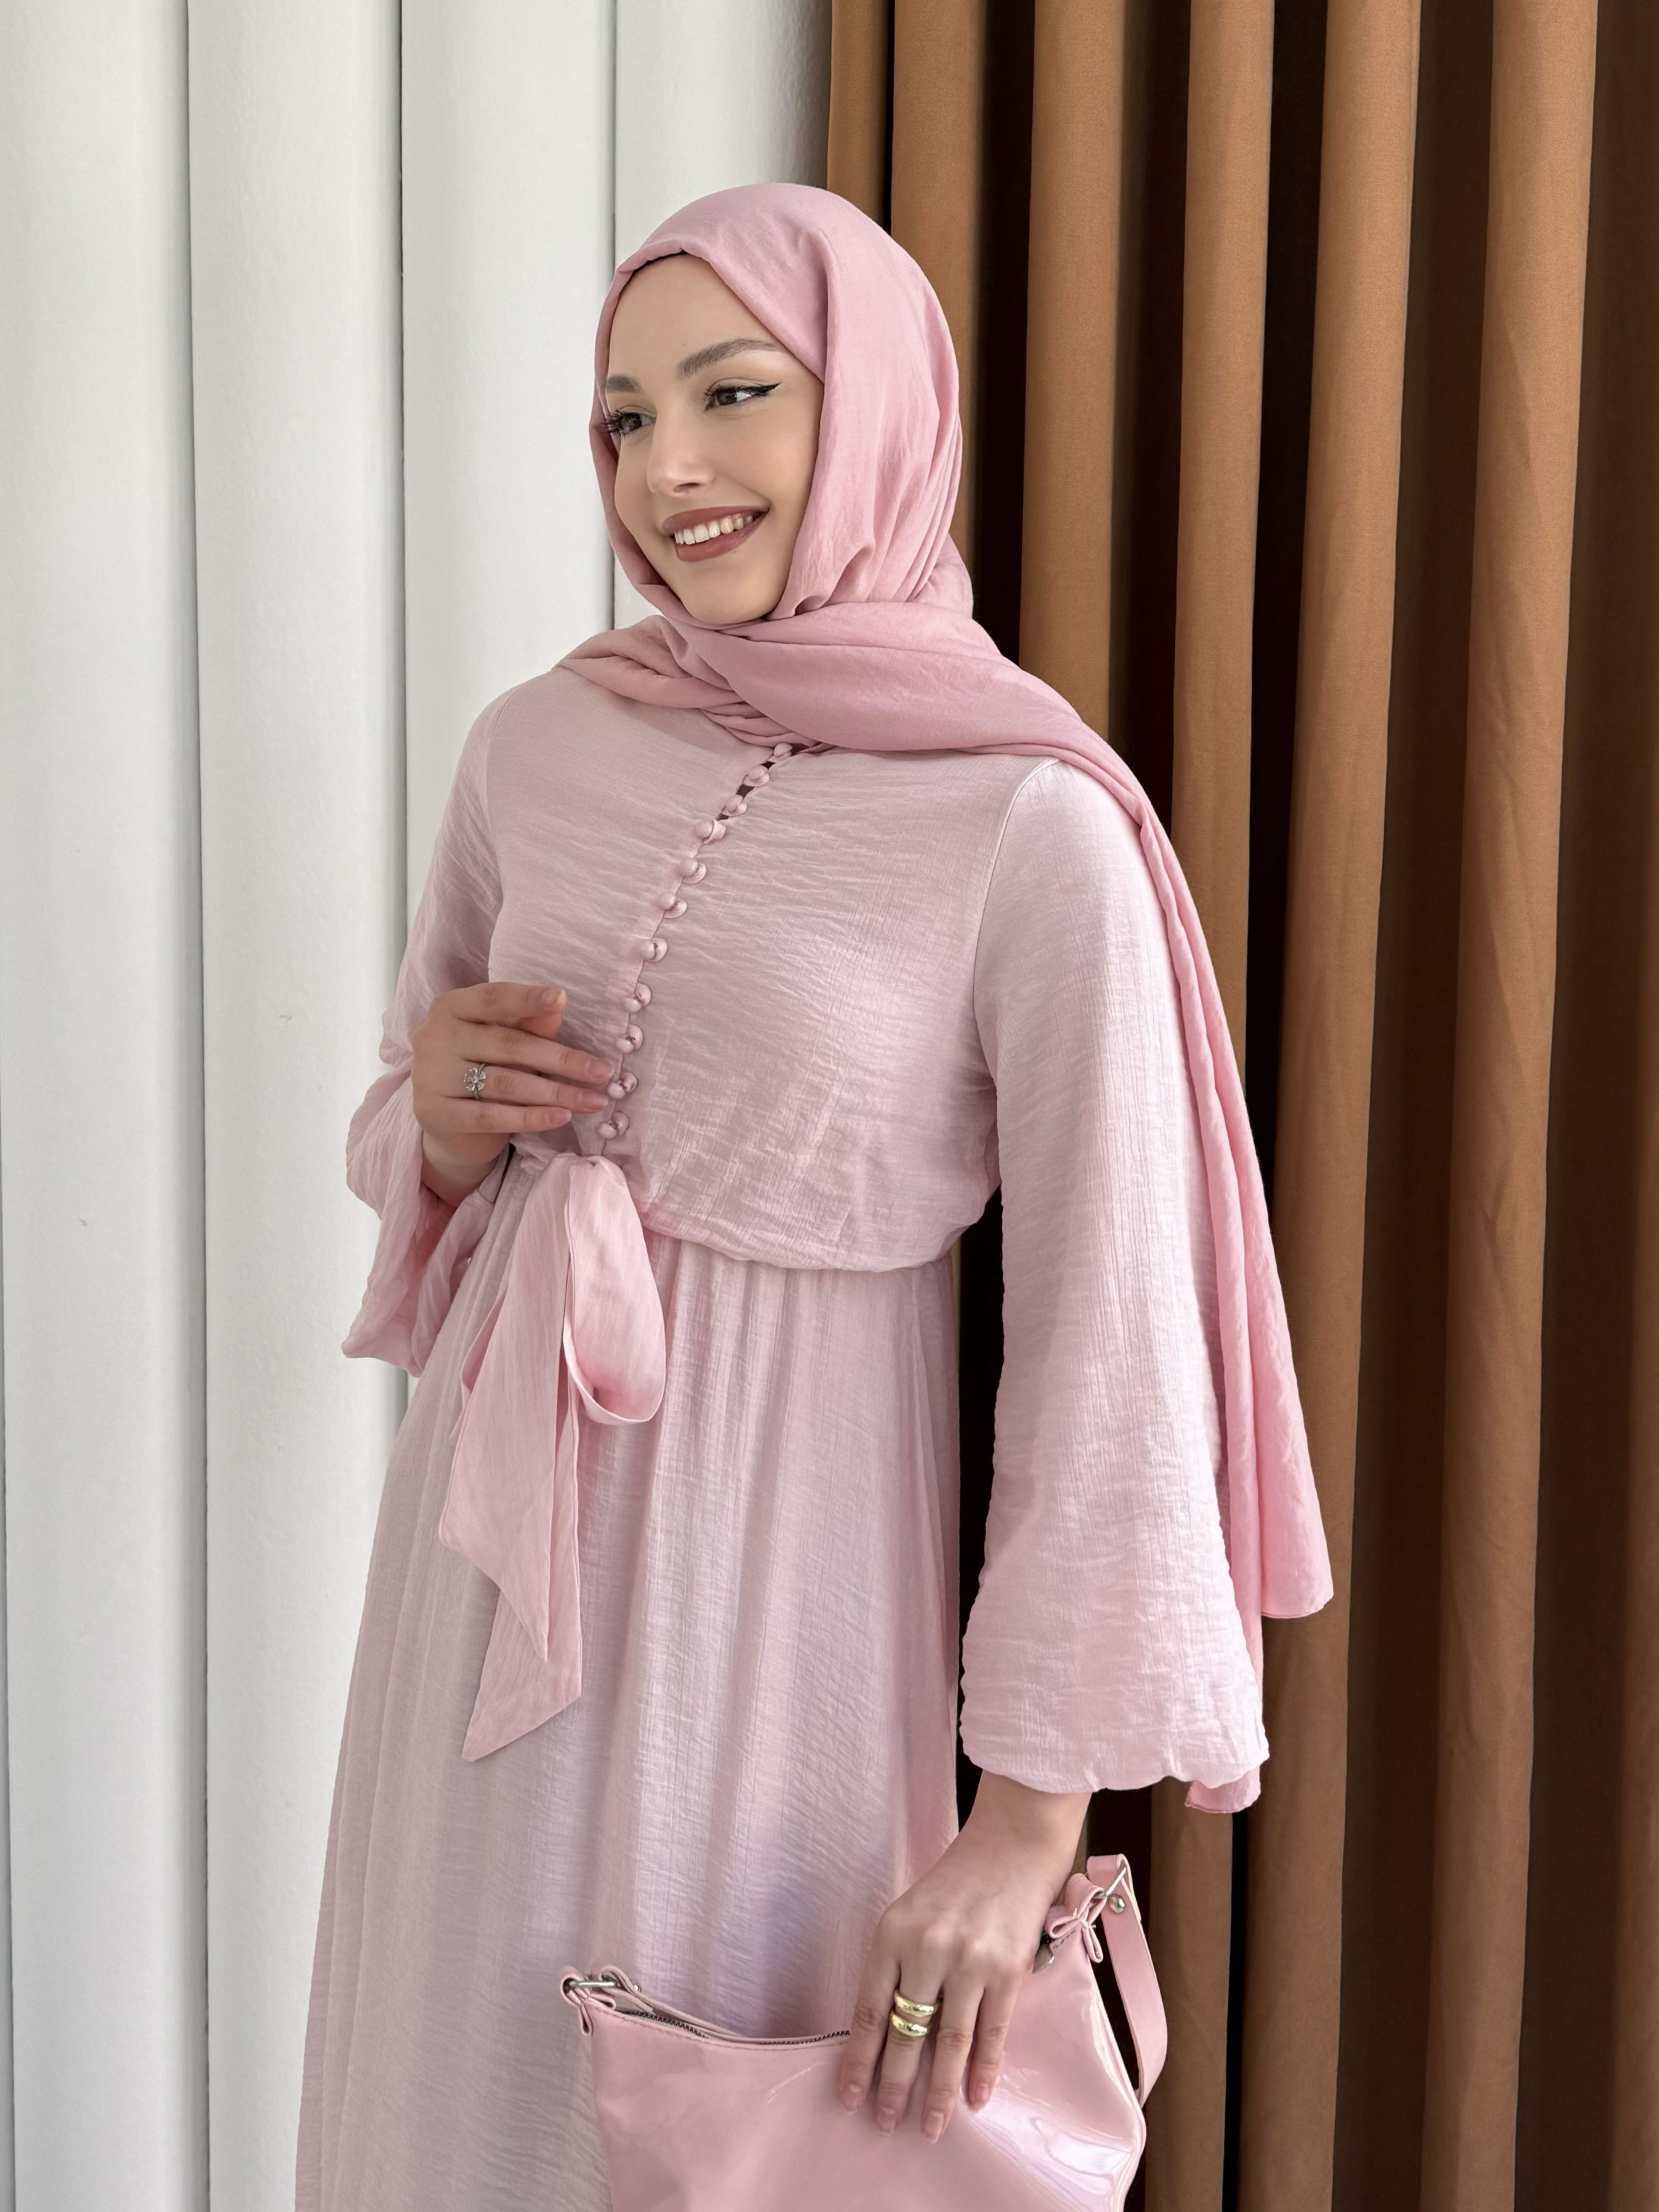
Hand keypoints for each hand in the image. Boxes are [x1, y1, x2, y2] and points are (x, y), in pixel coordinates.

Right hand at [411, 982, 613, 1202]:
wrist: (451, 1123)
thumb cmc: (484, 1070)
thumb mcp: (506, 1042)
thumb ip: (529, 1024)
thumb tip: (558, 1003)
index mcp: (451, 1007)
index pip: (492, 998)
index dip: (526, 999)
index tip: (561, 997)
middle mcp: (434, 1036)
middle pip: (508, 1045)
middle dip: (561, 1060)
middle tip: (602, 1072)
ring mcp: (431, 1076)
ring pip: (504, 1083)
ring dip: (556, 1093)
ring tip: (593, 1100)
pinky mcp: (435, 1113)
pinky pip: (491, 1116)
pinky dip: (531, 1117)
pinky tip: (561, 1116)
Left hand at [838, 1774, 1088, 2140]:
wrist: (1011, 1847)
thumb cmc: (954, 1885)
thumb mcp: (908, 1916)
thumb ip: (895, 1969)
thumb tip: (884, 2038)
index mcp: (893, 1934)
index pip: (868, 2012)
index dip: (857, 2061)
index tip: (847, 2099)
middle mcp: (928, 1949)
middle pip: (905, 2034)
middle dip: (893, 2086)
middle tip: (884, 2123)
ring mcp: (971, 1962)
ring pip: (948, 2043)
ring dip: (938, 2092)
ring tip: (929, 2127)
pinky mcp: (1008, 1971)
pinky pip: (991, 2033)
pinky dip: (983, 2071)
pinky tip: (975, 2099)